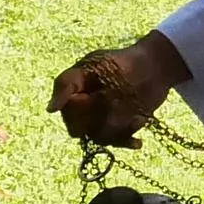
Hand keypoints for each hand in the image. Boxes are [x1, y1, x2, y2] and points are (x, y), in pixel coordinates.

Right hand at [50, 32, 187, 145]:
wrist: (153, 67)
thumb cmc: (120, 61)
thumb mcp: (92, 65)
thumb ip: (67, 83)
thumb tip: (50, 109)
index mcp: (72, 97)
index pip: (70, 115)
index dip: (82, 109)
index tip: (95, 94)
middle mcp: (83, 113)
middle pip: (84, 130)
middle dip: (101, 120)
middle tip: (117, 102)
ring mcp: (101, 122)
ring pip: (101, 138)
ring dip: (117, 129)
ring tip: (135, 115)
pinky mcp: (119, 129)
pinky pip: (117, 142)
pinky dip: (127, 141)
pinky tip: (137, 141)